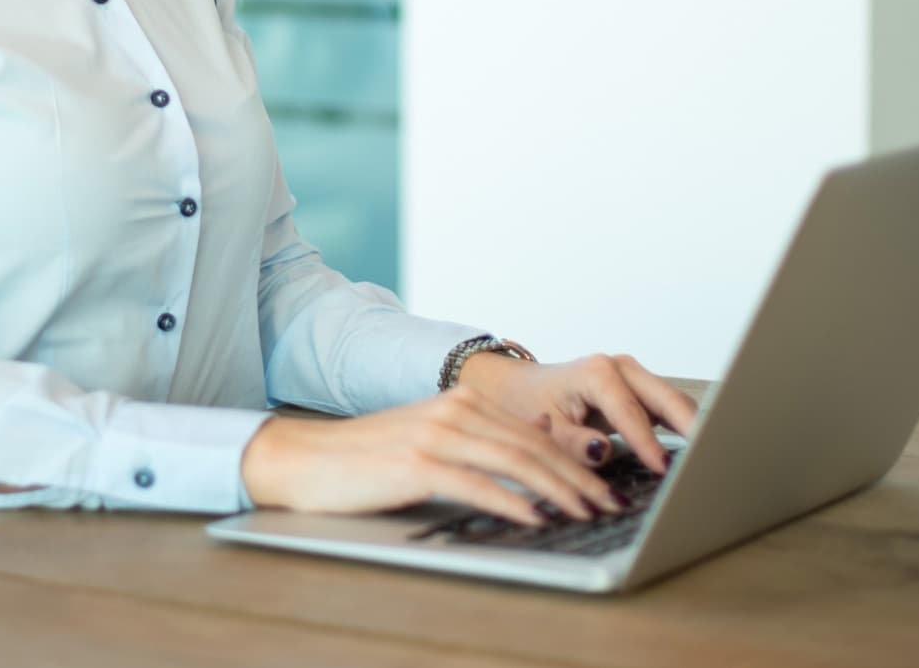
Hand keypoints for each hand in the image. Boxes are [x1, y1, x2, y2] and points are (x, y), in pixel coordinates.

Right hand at [239, 385, 626, 526]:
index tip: (607, 487)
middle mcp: (455, 409)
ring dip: (558, 490)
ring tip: (589, 513)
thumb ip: (481, 437)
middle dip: (580, 478)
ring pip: (514, 461)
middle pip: (533, 445)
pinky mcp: (417, 463)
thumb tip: (535, 441)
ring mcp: (436, 434)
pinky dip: (512, 501)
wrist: (305, 458)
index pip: (534, 433)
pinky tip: (536, 518)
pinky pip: (476, 484)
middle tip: (612, 504)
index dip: (575, 461)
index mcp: (463, 401)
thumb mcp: (432, 437)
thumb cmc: (368, 458)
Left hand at [455, 351, 697, 471]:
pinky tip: (696, 456)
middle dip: (692, 429)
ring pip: (676, 404)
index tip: (664, 469)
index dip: (648, 442)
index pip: (631, 412)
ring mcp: (635, 377)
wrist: (521, 389)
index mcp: (595, 372)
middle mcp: (621, 368)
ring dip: (693, 431)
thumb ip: (571, 444)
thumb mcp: (542, 429)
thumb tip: (602, 452)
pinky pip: (670, 410)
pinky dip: (684, 431)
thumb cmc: (529, 406)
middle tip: (709, 463)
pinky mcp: (642, 392)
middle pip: (669, 399)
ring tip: (710, 464)